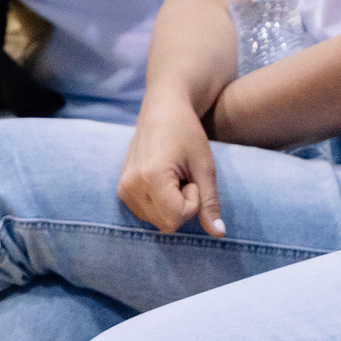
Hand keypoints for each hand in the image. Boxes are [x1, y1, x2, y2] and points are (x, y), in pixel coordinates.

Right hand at [118, 98, 223, 235]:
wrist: (162, 108)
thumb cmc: (187, 132)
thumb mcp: (205, 166)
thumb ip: (210, 201)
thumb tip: (218, 233)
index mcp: (150, 178)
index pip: (176, 218)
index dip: (193, 201)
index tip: (192, 177)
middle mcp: (130, 186)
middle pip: (166, 224)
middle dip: (182, 205)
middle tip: (184, 176)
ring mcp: (123, 189)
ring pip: (157, 221)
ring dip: (172, 205)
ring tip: (174, 176)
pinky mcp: (122, 190)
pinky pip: (147, 213)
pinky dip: (161, 203)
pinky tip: (164, 180)